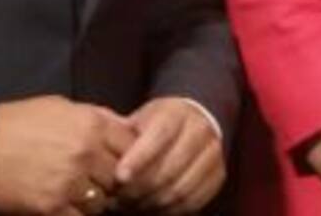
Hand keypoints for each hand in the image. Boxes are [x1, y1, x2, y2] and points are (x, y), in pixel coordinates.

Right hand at [0, 95, 135, 214]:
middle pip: (120, 175)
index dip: (130, 155)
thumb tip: (125, 126)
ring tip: (83, 196)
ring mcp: (70, 181)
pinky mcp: (51, 206)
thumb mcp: (61, 107)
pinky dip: (77, 214)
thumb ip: (97, 116)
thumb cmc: (18, 123)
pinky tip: (67, 207)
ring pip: (102, 200)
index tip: (122, 162)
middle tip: (103, 184)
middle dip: (114, 180)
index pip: (132, 145)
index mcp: (93, 124)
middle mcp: (86, 152)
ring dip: (96, 201)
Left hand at [114, 97, 224, 213]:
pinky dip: (170, 210)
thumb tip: (102, 159)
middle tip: (119, 199)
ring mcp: (213, 153)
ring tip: (132, 204)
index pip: (160, 135)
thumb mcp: (139, 121)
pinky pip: (193, 201)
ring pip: (181, 188)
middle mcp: (201, 130)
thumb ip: (124, 137)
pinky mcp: (218, 175)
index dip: (139, 158)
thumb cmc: (155, 126)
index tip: (120, 177)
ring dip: (153, 202)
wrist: (192, 123)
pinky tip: (152, 208)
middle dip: (141, 188)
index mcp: (178, 113)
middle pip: (170, 167)